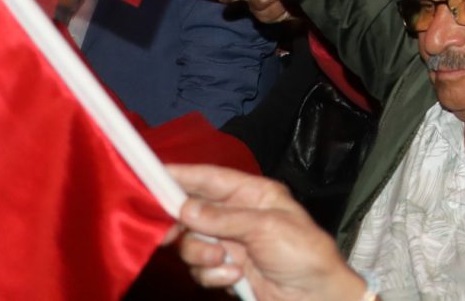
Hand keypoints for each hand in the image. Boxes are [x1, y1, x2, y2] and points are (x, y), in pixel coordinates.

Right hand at [168, 164, 367, 299]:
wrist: (314, 296)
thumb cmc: (304, 253)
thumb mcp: (267, 228)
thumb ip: (224, 218)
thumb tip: (185, 208)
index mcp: (254, 194)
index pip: (211, 179)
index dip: (182, 175)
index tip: (150, 175)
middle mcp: (238, 215)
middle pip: (192, 212)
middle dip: (182, 225)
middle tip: (169, 235)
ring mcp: (230, 243)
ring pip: (192, 243)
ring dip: (202, 255)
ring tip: (225, 261)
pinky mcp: (225, 269)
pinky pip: (201, 269)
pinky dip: (213, 275)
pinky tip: (235, 277)